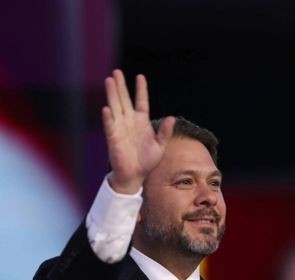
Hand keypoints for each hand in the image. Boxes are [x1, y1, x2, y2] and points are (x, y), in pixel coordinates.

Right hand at [101, 69, 174, 193]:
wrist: (136, 175)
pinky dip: (108, 118)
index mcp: (142, 122)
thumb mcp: (160, 145)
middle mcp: (130, 121)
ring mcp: (120, 128)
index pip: (141, 102)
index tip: (140, 76)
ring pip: (115, 107)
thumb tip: (171, 118)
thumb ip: (164, 132)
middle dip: (121, 86)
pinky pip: (110, 126)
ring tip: (109, 81)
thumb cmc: (148, 160)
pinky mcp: (113, 137)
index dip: (141, 90)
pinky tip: (106, 108)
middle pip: (124, 100)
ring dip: (112, 94)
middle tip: (116, 72)